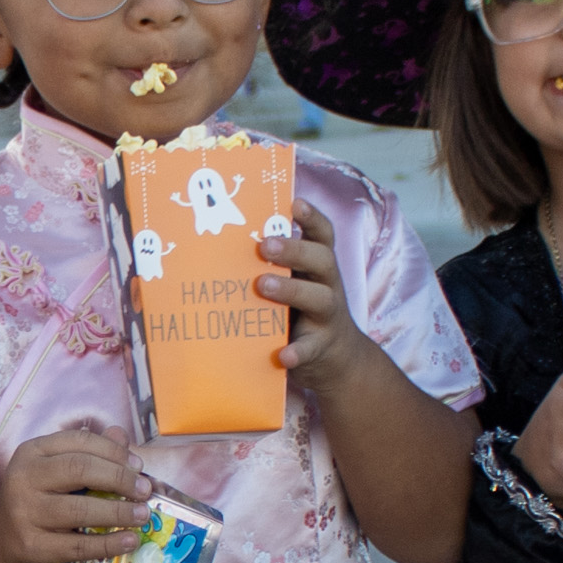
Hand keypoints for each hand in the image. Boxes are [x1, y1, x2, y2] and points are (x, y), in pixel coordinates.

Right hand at [0, 419, 147, 562]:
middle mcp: (24, 479)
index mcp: (32, 453)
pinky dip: (109, 544)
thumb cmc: (38, 498)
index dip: (113, 451)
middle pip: (80, 470)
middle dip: (119, 478)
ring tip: (142, 515)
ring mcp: (26, 514)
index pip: (79, 442)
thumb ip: (88, 452)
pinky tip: (129, 540)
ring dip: (118, 512)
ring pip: (80, 510)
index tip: (138, 465)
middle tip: (144, 490)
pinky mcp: (34, 547)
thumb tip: (122, 436)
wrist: (1, 538)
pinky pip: (79, 545)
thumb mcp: (56, 469)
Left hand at [255, 206, 368, 393]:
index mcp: (319, 266)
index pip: (323, 235)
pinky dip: (297, 351)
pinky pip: (310, 349)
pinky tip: (282, 354)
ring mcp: (327, 317)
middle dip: (295, 250)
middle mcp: (328, 285)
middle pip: (322, 260)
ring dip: (292, 290)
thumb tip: (225, 240)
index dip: (312, 218)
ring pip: (319, 298)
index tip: (294, 202)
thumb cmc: (303, 311)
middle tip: (264, 245)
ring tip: (263, 285)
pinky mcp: (321, 348)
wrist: (337, 360)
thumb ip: (274, 266)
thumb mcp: (296, 283)